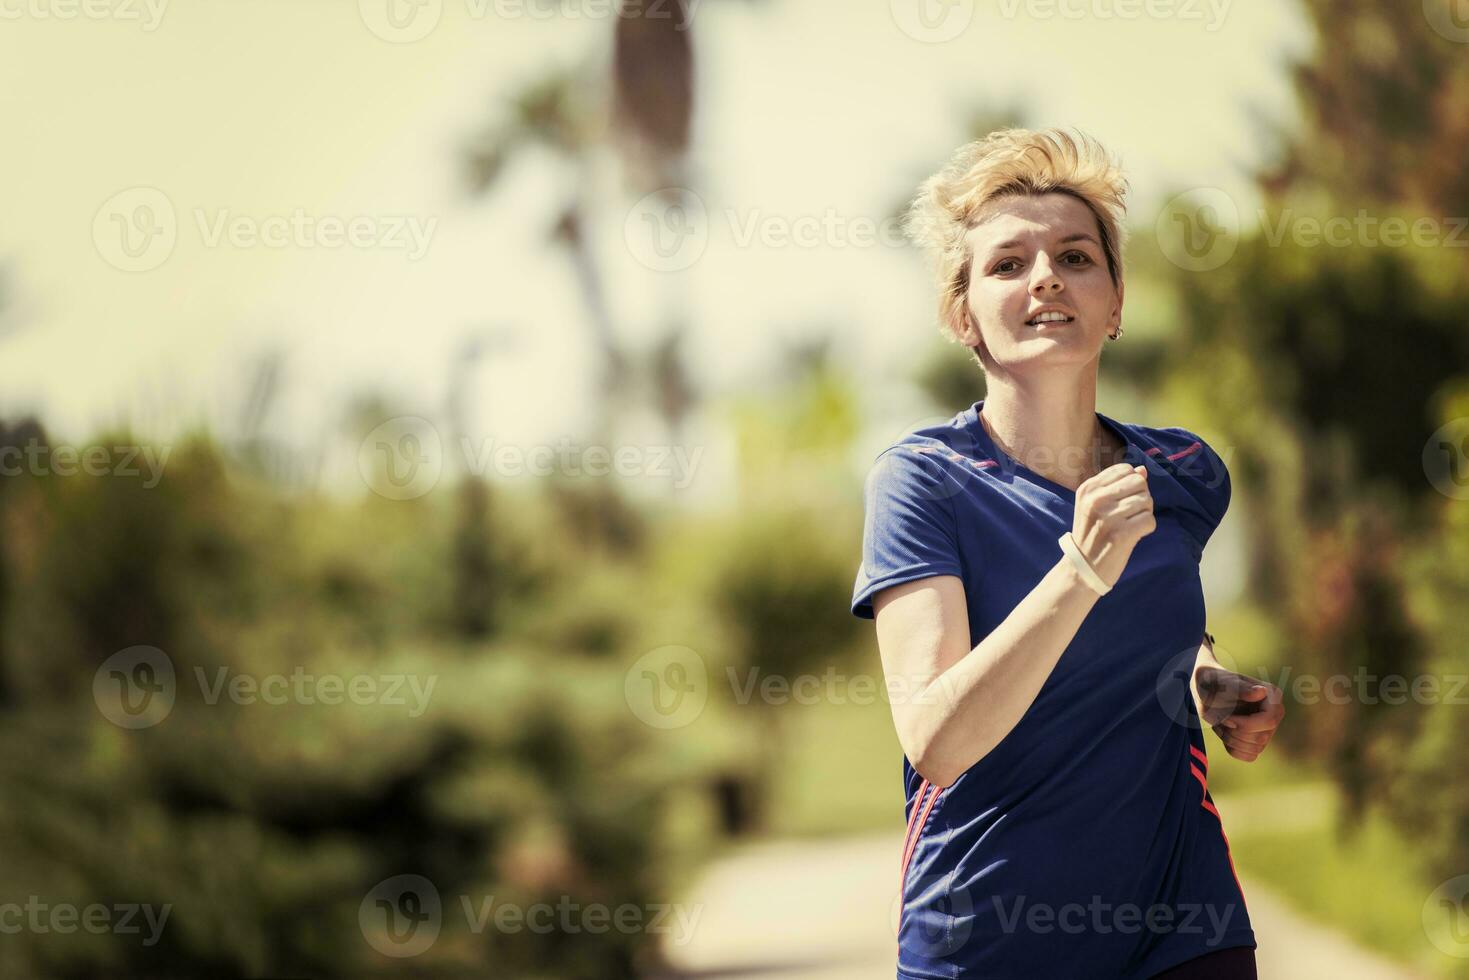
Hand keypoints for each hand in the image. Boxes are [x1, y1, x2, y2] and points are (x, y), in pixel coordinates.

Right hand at [1072, 464, 1154, 586]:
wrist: (1082, 567)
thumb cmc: (1092, 534)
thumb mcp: (1095, 505)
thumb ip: (1117, 485)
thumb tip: (1142, 470)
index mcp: (1088, 488)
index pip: (1126, 470)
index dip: (1132, 484)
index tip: (1123, 500)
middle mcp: (1096, 499)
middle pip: (1139, 482)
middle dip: (1141, 496)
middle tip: (1131, 513)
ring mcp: (1108, 517)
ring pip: (1146, 500)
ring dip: (1145, 513)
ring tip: (1130, 524)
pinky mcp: (1121, 534)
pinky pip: (1149, 520)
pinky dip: (1147, 528)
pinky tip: (1134, 535)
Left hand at [1192, 666, 1284, 761]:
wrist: (1205, 690)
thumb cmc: (1214, 682)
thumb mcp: (1224, 685)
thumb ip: (1241, 689)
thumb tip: (1262, 692)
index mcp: (1273, 696)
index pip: (1268, 722)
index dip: (1244, 724)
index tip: (1227, 717)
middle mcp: (1275, 714)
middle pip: (1260, 739)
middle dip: (1234, 732)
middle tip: (1222, 718)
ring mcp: (1268, 729)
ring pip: (1254, 750)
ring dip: (1230, 739)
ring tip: (1223, 723)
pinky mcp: (1257, 740)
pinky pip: (1249, 756)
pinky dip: (1232, 748)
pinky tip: (1226, 732)